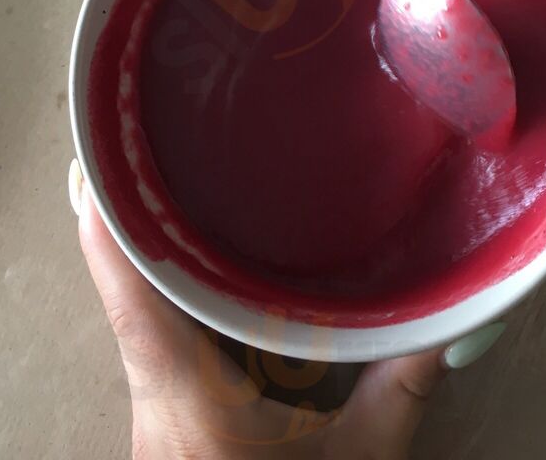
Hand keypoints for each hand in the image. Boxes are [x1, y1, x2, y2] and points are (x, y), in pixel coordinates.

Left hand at [74, 167, 446, 458]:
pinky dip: (173, 281)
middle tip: (153, 139)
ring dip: (154, 246)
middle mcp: (156, 392)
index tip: (98, 167)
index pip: (133, 306)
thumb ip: (400, 392)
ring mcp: (155, 401)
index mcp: (191, 399)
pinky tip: (202, 247)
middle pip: (130, 289)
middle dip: (138, 217)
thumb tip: (447, 318)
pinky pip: (160, 327)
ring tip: (175, 170)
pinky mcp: (167, 406)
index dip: (108, 234)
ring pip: (141, 306)